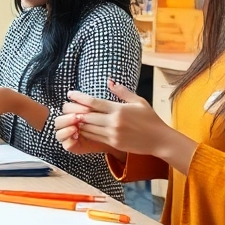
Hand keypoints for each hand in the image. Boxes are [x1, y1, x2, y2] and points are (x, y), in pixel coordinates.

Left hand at [60, 80, 195, 169]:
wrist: (160, 140)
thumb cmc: (150, 119)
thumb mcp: (139, 102)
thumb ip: (122, 92)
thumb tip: (109, 81)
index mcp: (119, 109)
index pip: (93, 102)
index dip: (79, 97)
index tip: (70, 94)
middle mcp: (114, 121)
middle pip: (86, 115)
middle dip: (74, 110)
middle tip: (65, 106)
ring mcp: (112, 133)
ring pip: (87, 127)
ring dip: (78, 122)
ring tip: (69, 116)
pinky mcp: (113, 143)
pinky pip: (94, 137)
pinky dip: (85, 132)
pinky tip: (79, 128)